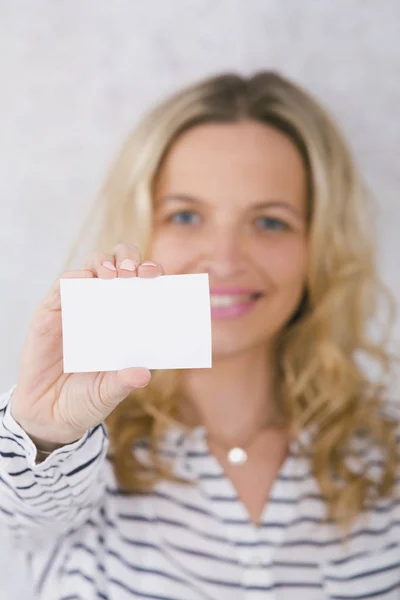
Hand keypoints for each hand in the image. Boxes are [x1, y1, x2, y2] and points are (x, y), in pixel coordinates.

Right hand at [11, 244, 162, 449]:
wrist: (48, 416)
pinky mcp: (51, 312)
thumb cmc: (86, 400)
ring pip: (93, 267)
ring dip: (104, 264)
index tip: (156, 275)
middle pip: (120, 265)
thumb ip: (123, 383)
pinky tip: (83, 280)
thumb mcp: (107, 394)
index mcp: (127, 322)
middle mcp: (105, 308)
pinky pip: (63, 286)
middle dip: (129, 259)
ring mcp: (79, 307)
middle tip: (133, 272)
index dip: (152, 274)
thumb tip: (144, 374)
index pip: (144, 286)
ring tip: (112, 276)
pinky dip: (74, 279)